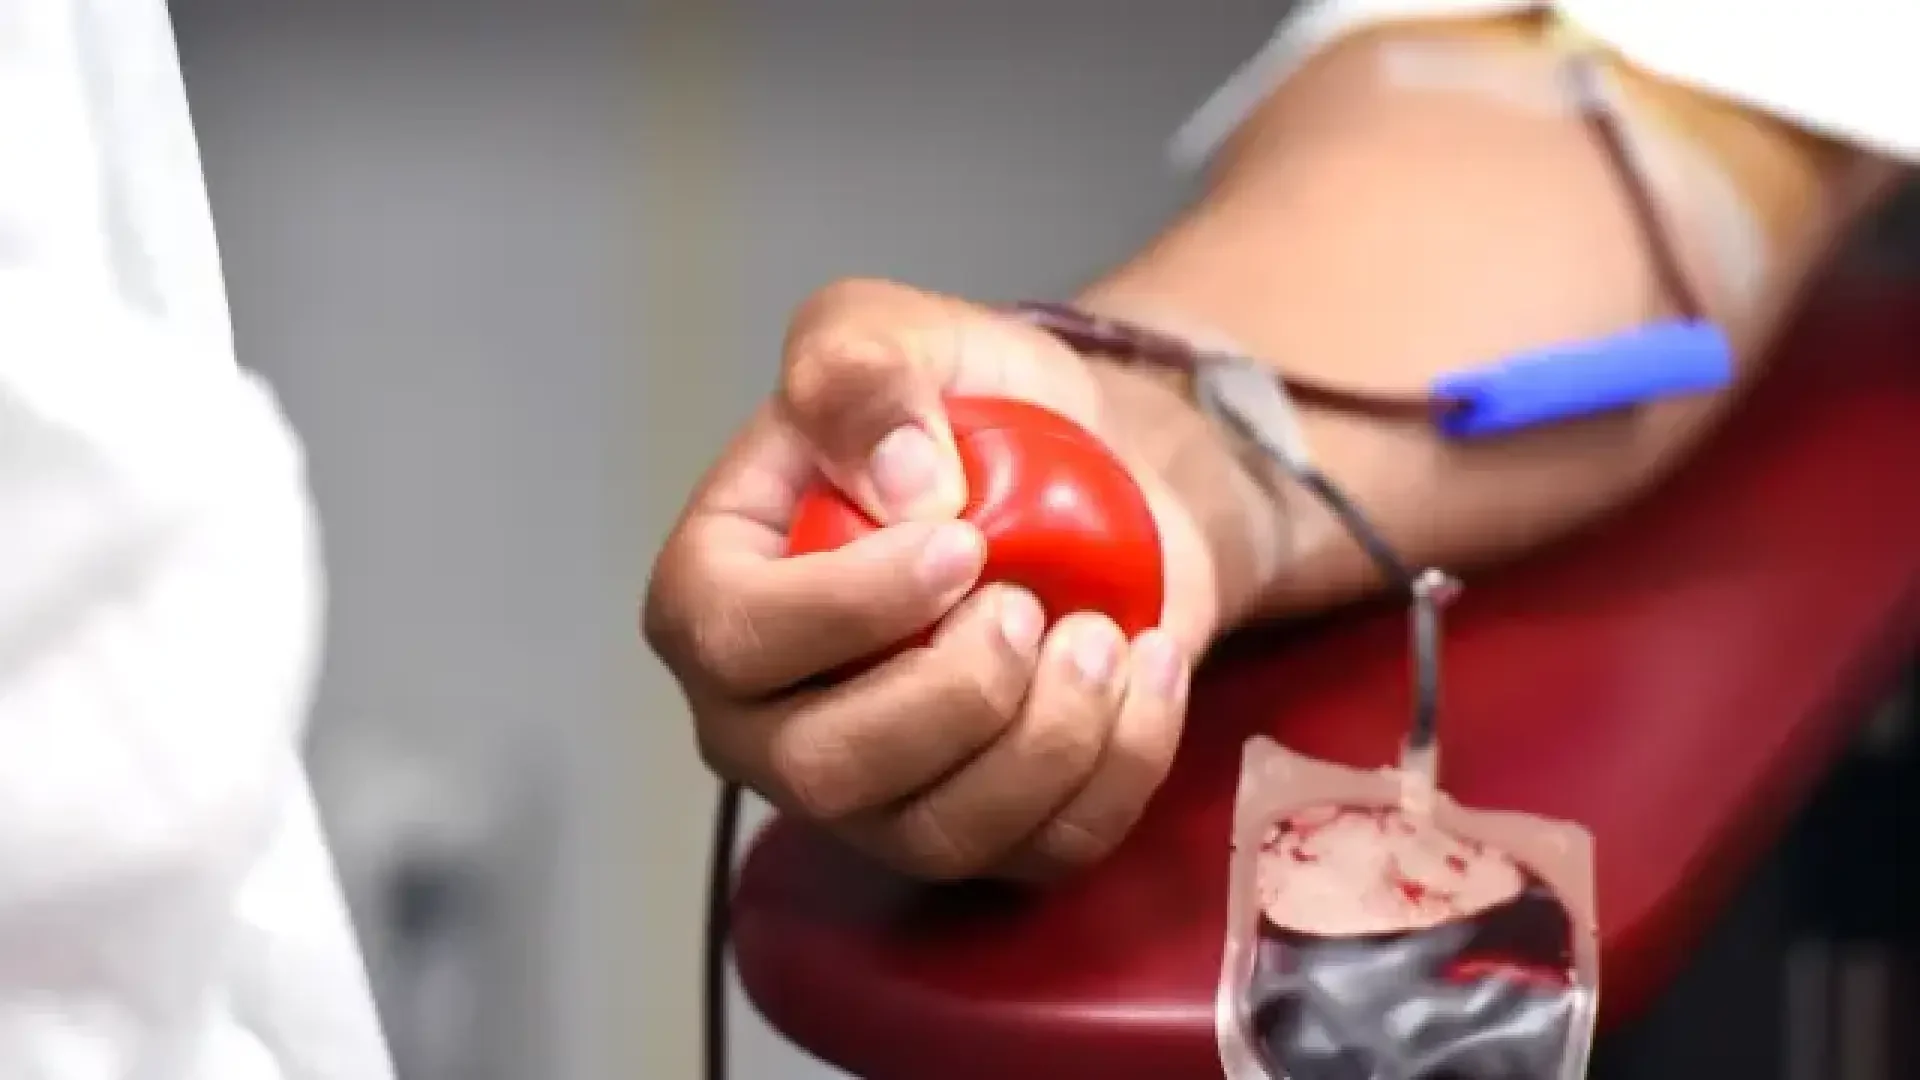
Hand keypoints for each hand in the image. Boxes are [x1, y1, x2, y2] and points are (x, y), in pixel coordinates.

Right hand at [644, 279, 1236, 879]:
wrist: (1095, 467)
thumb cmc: (968, 408)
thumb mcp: (895, 330)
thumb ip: (858, 368)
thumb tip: (902, 487)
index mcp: (714, 594)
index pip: (731, 640)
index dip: (845, 607)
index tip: (961, 541)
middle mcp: (770, 718)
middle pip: (823, 772)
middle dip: (951, 694)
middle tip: (1030, 605)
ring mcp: (878, 792)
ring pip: (936, 832)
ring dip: (1045, 739)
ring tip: (1101, 636)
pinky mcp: (984, 828)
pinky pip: (1043, 849)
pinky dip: (1117, 767)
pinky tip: (1148, 671)